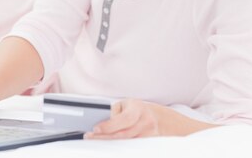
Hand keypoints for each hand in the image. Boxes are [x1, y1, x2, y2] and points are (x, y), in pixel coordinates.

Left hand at [84, 98, 217, 139]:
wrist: (162, 119)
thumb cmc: (138, 109)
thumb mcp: (127, 105)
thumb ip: (116, 112)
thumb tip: (101, 123)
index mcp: (138, 108)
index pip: (123, 119)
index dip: (109, 125)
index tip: (95, 129)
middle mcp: (146, 122)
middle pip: (124, 134)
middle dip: (105, 136)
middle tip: (89, 137)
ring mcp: (149, 134)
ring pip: (127, 142)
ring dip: (110, 143)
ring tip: (94, 140)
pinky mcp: (150, 143)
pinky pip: (132, 146)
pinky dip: (120, 147)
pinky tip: (109, 147)